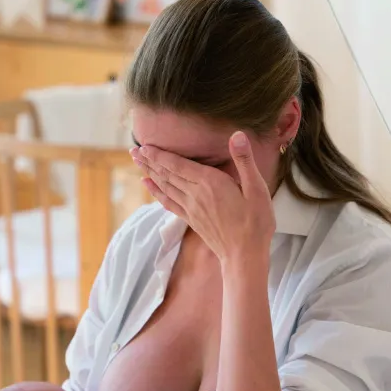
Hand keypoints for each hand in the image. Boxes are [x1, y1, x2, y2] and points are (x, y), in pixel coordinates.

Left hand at [132, 132, 275, 264]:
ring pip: (165, 186)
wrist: (244, 255)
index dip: (160, 155)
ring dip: (150, 172)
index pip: (178, 165)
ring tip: (137, 161)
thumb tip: (237, 135)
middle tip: (133, 150)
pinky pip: (169, 202)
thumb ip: (244, 161)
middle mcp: (195, 195)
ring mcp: (191, 208)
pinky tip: (148, 185)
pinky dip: (156, 192)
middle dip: (149, 160)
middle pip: (167, 174)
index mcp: (210, 183)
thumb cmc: (255, 222)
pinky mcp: (191, 219)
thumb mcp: (257, 188)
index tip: (144, 145)